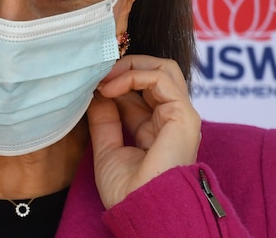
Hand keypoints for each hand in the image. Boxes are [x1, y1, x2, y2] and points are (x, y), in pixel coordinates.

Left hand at [87, 55, 200, 208]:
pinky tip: (111, 88)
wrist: (140, 208)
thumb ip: (104, 120)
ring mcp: (180, 115)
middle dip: (125, 67)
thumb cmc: (127, 191)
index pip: (140, 90)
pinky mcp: (184, 114)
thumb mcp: (107, 148)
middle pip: (155, 73)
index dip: (116, 80)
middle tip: (98, 72)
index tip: (92, 82)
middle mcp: (171, 119)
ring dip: (129, 66)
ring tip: (104, 77)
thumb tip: (96, 93)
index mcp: (156, 128)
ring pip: (163, 68)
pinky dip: (134, 75)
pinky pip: (162, 78)